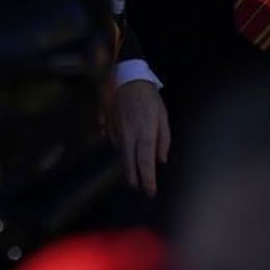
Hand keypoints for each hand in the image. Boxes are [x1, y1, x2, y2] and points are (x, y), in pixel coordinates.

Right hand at [109, 80, 170, 197]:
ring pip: (119, 154)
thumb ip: (164, 139)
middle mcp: (127, 133)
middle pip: (128, 163)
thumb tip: (161, 160)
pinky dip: (119, 149)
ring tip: (133, 172)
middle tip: (139, 187)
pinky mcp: (105, 124)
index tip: (150, 192)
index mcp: (145, 132)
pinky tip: (124, 151)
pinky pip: (111, 142)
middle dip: (133, 179)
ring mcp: (114, 129)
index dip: (147, 180)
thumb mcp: (163, 116)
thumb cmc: (149, 97)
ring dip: (126, 164)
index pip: (145, 163)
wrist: (126, 77)